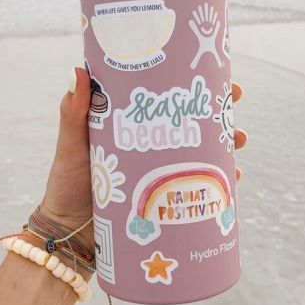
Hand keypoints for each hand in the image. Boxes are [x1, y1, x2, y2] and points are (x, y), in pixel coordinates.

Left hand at [41, 68, 247, 255]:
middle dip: (219, 115)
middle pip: (193, 124)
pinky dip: (218, 183)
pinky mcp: (167, 198)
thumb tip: (78, 71)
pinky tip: (232, 181)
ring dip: (226, 146)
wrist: (69, 233)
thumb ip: (73, 113)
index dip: (192, 86)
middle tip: (233, 112)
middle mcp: (152, 145)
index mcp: (132, 125)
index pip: (166, 98)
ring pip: (202, 153)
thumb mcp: (72, 145)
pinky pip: (198, 187)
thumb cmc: (66, 182)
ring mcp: (161, 172)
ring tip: (238, 143)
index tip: (215, 75)